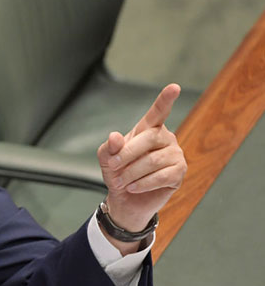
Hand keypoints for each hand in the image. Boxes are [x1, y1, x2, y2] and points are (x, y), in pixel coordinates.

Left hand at [96, 84, 186, 252]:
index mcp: (148, 129)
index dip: (165, 100)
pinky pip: (162, 176)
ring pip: (154, 160)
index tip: (174, 87)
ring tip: (121, 181)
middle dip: (127, 154)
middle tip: (112, 166)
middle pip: (149, 138)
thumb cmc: (118, 173)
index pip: (158, 112)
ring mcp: (175, 155)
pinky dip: (144, 183)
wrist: (126, 198)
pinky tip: (133, 187)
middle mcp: (165, 138)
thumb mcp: (107, 159)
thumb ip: (109, 147)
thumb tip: (115, 136)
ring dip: (132, 172)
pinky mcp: (179, 173)